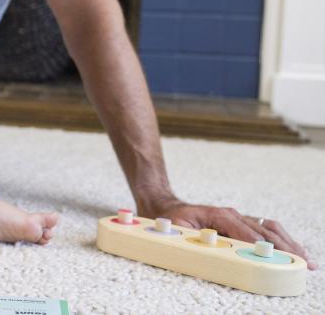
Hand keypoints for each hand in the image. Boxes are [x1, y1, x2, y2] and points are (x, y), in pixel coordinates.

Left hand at [149, 200, 315, 269]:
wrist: (166, 207)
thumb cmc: (171, 219)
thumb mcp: (177, 229)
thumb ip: (193, 237)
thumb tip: (210, 243)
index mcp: (219, 215)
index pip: (247, 232)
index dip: (263, 245)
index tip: (277, 258)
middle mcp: (232, 214)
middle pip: (265, 230)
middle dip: (285, 247)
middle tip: (302, 262)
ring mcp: (238, 218)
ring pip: (269, 229)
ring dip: (288, 243)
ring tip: (304, 258)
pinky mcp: (240, 223)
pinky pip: (266, 229)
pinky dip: (281, 239)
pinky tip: (292, 249)